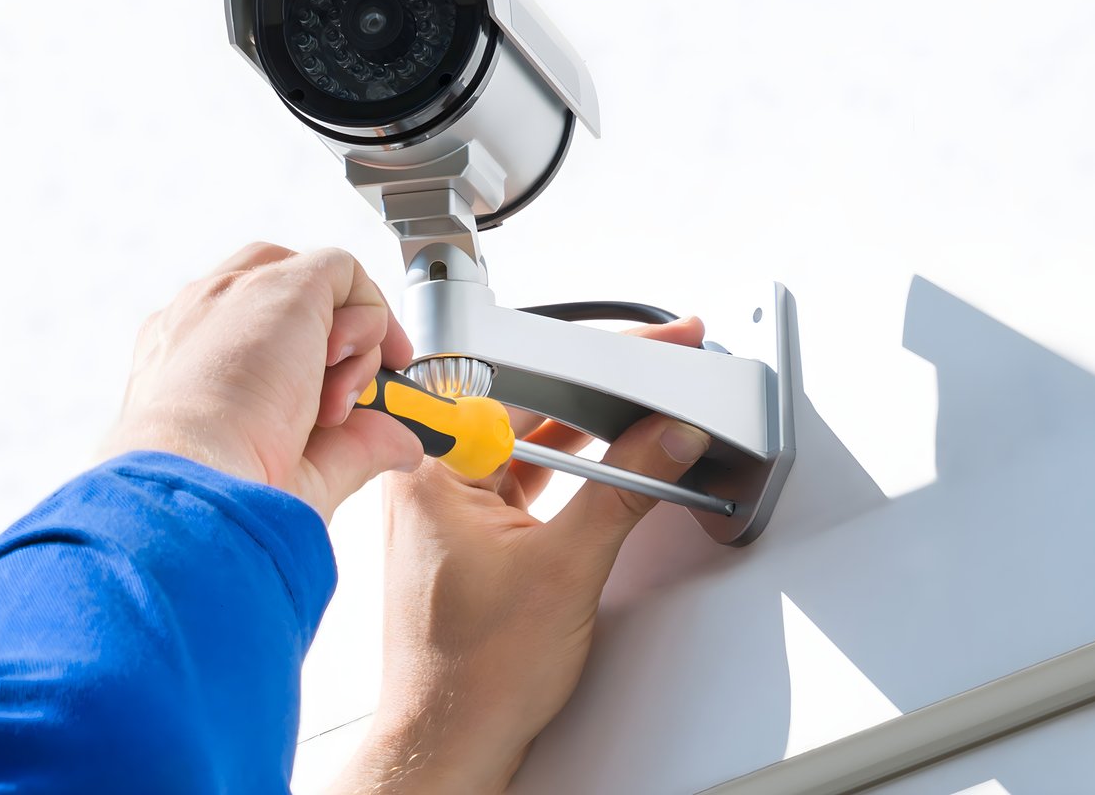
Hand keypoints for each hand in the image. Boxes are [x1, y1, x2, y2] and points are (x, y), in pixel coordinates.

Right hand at [99, 242, 422, 521]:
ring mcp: (235, 293)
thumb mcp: (299, 470)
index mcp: (182, 359)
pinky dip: (368, 315)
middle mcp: (201, 317)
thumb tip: (402, 445)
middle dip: (336, 336)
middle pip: (281, 292)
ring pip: (316, 284)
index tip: (336, 399)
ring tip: (336, 401)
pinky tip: (351, 363)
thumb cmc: (226, 489)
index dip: (303, 352)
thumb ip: (353, 445)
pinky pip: (341, 271)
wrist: (196, 479)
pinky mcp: (279, 283)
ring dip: (355, 338)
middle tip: (360, 392)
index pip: (245, 328)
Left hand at [330, 319, 713, 793]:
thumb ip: (624, 490)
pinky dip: (572, 476)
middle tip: (657, 378)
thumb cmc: (472, 673)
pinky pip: (525, 481)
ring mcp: (447, 507)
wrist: (453, 741)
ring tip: (644, 425)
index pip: (520, 383)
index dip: (592, 363)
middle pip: (526, 407)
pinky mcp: (469, 535)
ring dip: (588, 437)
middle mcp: (429, 478)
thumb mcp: (567, 567)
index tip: (641, 352)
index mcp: (431, 468)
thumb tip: (664, 439)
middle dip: (598, 393)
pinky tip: (611, 474)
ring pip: (529, 445)